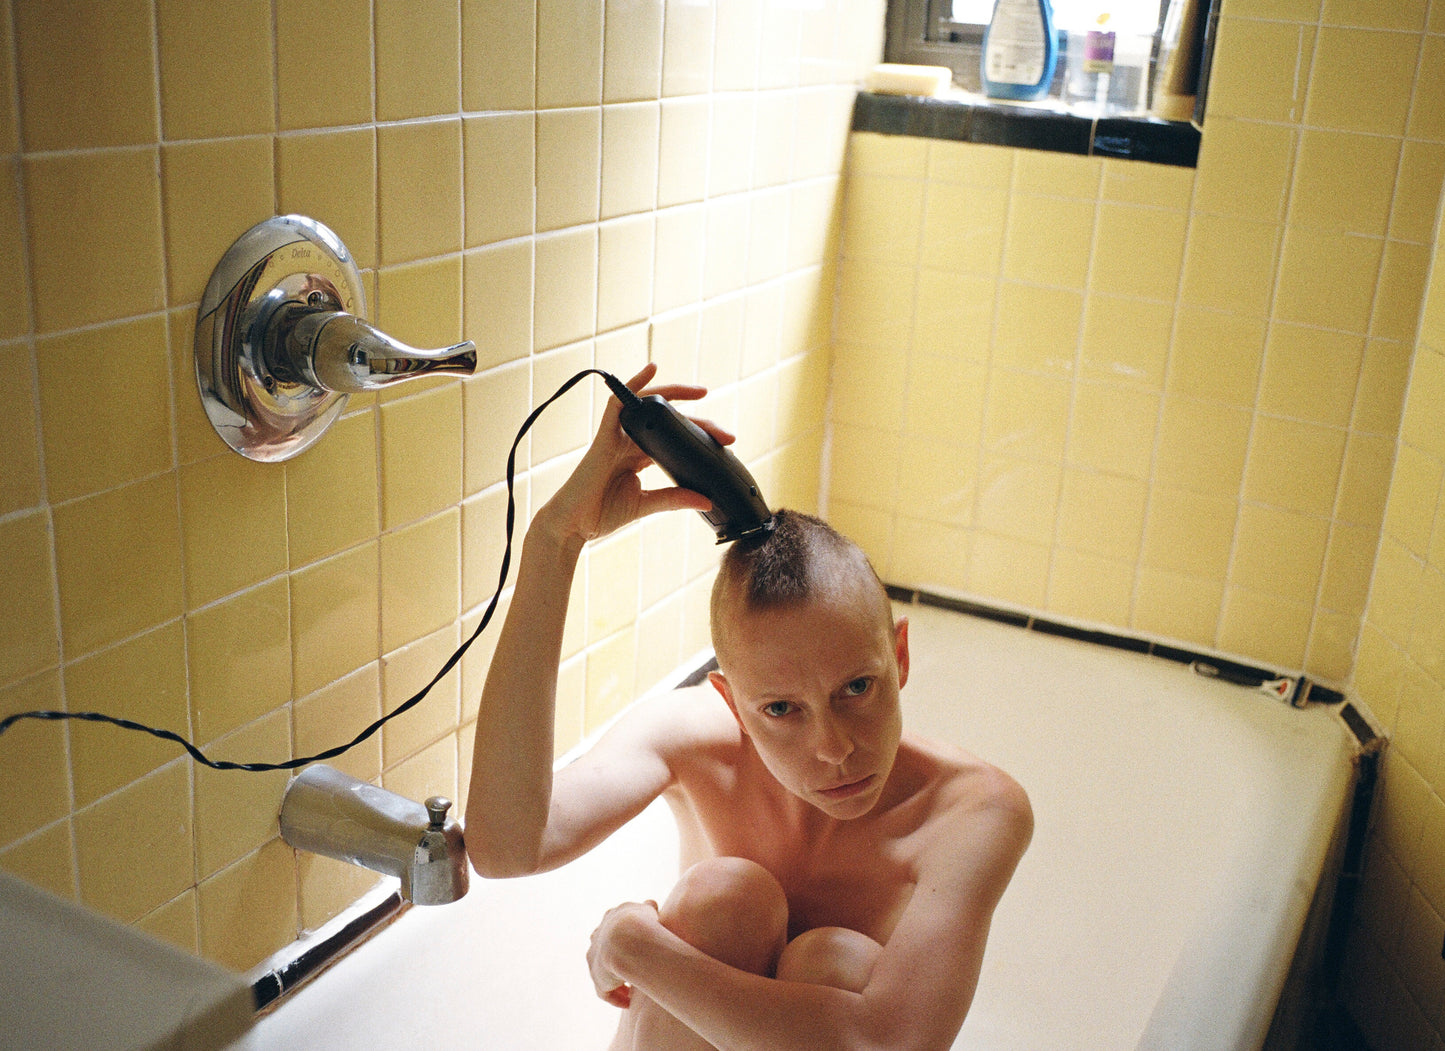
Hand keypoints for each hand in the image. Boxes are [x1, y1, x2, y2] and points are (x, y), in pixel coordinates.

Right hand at [539, 363, 734, 544]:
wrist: (573, 526)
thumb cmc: (600, 514)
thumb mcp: (646, 505)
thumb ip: (674, 499)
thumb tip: (706, 499)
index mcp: (638, 456)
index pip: (673, 437)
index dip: (698, 436)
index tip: (725, 442)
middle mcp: (628, 442)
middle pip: (667, 421)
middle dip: (698, 422)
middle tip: (726, 434)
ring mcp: (616, 437)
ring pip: (647, 405)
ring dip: (674, 394)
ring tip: (701, 392)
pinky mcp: (604, 437)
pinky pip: (617, 403)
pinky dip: (634, 383)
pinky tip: (651, 369)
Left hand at [587, 899, 660, 1009]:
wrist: (626, 940)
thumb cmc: (640, 922)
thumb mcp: (647, 911)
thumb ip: (647, 908)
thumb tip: (651, 904)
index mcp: (608, 920)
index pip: (610, 928)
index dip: (622, 938)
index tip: (634, 946)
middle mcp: (597, 940)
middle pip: (601, 951)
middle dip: (613, 959)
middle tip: (630, 968)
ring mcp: (595, 960)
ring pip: (603, 974)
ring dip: (616, 982)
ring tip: (632, 991)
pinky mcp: (598, 980)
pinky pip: (606, 992)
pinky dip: (617, 998)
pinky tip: (628, 1002)